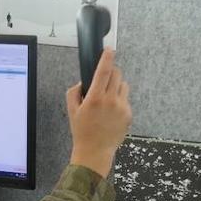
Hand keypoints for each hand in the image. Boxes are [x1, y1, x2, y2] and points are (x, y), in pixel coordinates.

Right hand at [66, 49, 131, 177]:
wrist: (95, 151)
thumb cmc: (82, 131)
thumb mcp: (71, 110)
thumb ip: (74, 91)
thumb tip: (84, 82)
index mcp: (95, 98)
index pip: (104, 71)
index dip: (107, 57)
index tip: (109, 49)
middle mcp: (110, 101)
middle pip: (117, 74)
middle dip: (111, 72)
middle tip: (105, 78)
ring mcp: (122, 107)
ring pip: (123, 85)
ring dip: (116, 86)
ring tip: (108, 98)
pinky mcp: (128, 114)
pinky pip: (126, 99)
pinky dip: (120, 100)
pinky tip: (111, 112)